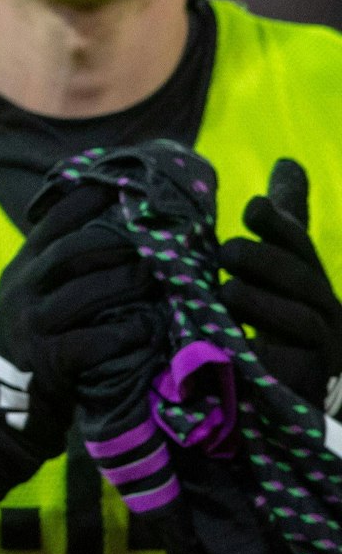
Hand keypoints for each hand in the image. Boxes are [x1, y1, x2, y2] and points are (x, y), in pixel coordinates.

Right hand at [0, 184, 161, 472]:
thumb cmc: (33, 341)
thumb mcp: (31, 296)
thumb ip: (58, 267)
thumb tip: (117, 228)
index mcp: (22, 268)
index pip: (55, 222)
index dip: (90, 199)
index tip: (127, 181)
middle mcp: (22, 290)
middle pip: (74, 251)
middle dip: (121, 241)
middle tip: (161, 237)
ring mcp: (33, 325)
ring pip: (88, 293)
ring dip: (131, 282)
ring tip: (165, 278)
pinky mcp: (49, 361)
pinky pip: (95, 341)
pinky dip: (128, 333)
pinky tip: (151, 328)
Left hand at [221, 158, 341, 412]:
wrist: (300, 392)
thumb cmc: (282, 318)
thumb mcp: (280, 267)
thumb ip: (283, 223)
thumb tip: (288, 161)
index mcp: (314, 281)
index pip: (301, 247)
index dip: (280, 226)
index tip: (253, 208)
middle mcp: (327, 313)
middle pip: (301, 278)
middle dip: (261, 260)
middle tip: (226, 253)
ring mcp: (322, 350)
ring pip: (298, 318)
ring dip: (255, 301)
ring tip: (226, 293)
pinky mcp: (305, 382)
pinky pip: (284, 362)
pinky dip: (258, 350)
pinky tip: (233, 342)